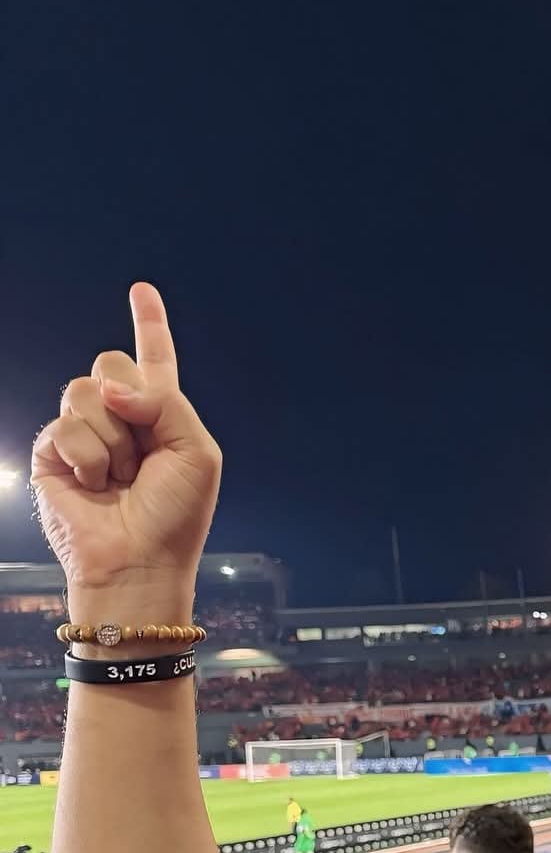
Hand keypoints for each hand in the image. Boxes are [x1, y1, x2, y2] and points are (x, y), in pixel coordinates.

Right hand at [31, 284, 220, 599]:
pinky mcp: (53, 453)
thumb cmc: (176, 516)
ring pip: (84, 391)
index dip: (149, 325)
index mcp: (161, 416)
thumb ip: (165, 401)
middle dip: (129, 400)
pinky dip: (88, 459)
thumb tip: (110, 388)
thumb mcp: (196, 451)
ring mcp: (84, 434)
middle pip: (110, 363)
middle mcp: (120, 420)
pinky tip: (95, 487)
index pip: (154, 361)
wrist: (140, 562)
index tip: (142, 291)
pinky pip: (65, 426)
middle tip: (141, 452)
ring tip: (119, 478)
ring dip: (112, 440)